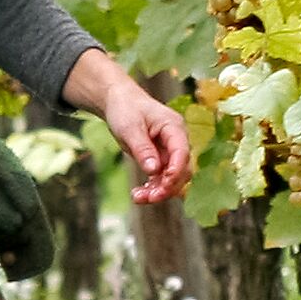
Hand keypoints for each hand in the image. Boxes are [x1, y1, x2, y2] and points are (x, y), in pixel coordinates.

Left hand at [67, 49, 196, 203]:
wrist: (119, 101)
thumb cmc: (125, 108)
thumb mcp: (129, 127)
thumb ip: (142, 148)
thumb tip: (153, 170)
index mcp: (174, 127)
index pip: (182, 153)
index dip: (175, 171)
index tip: (163, 185)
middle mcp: (177, 140)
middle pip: (181, 170)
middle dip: (167, 186)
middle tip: (148, 198)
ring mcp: (169, 150)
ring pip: (172, 177)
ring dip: (158, 190)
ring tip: (137, 197)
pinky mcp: (161, 158)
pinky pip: (161, 177)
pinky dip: (152, 187)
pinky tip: (138, 193)